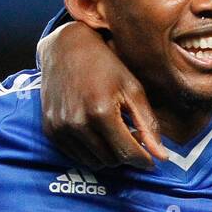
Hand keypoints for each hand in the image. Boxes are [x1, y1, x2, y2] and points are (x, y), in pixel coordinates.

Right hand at [40, 22, 167, 170]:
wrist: (66, 49)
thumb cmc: (105, 66)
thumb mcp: (133, 89)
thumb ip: (148, 125)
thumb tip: (162, 156)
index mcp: (101, 112)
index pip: (126, 153)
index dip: (143, 160)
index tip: (152, 160)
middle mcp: (77, 123)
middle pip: (110, 160)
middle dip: (126, 154)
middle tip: (134, 137)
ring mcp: (60, 128)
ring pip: (93, 162)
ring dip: (109, 155)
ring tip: (116, 134)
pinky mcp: (50, 130)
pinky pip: (75, 156)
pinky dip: (91, 152)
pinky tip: (98, 133)